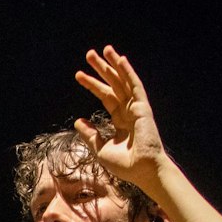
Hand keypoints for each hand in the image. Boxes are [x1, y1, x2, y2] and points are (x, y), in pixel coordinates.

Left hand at [72, 46, 175, 187]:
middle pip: (113, 84)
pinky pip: (135, 86)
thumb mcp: (100, 148)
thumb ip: (90, 134)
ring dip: (114, 65)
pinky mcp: (143, 108)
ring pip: (123, 81)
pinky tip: (121, 59)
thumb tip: (78, 121)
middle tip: (89, 54)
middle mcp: (129, 111)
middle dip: (101, 69)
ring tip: (104, 49)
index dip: (92, 84)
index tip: (78, 75)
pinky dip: (128, 72)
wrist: (143, 171)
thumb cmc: (125, 164)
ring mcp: (137, 108)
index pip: (105, 96)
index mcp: (120, 120)